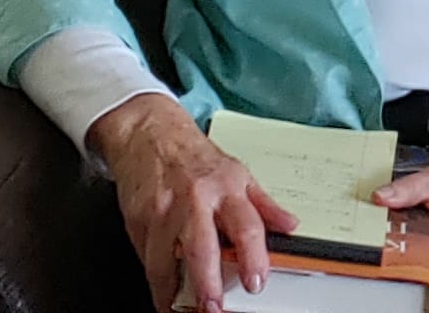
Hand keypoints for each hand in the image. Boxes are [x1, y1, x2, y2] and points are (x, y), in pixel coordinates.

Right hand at [92, 95, 294, 312]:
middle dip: (206, 283)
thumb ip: (264, 204)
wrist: (150, 133)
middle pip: (202, 248)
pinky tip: (162, 290)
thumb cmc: (195, 157)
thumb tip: (290, 226)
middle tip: (213, 306)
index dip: (253, 258)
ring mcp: (163, 211)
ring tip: (178, 308)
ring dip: (171, 291)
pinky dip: (154, 278)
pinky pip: (146, 256)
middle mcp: (196, 199)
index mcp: (228, 188)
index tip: (256, 283)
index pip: (247, 226)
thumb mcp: (238, 174)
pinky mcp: (138, 219)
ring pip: (165, 259)